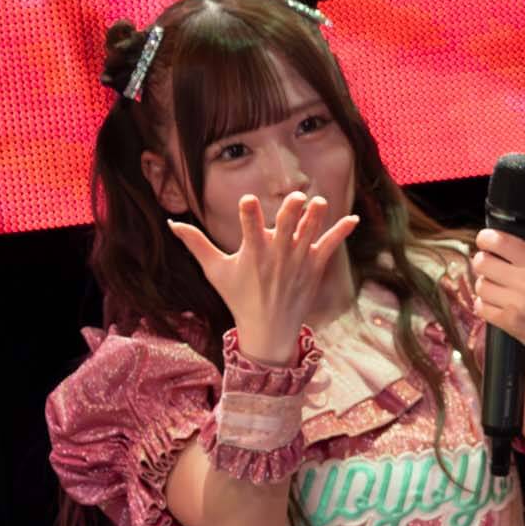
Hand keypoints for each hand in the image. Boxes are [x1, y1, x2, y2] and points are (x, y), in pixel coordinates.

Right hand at [167, 193, 359, 360]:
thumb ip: (196, 244)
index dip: (249, 215)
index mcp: (252, 254)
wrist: (269, 328)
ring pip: (309, 235)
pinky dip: (341, 233)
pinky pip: (330, 247)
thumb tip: (172, 222)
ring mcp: (298, 262)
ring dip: (316, 219)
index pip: (249, 230)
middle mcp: (277, 257)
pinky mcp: (314, 268)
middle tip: (296, 196)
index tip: (248, 200)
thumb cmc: (239, 296)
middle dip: (291, 213)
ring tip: (320, 201)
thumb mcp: (215, 271)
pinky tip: (353, 219)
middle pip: (285, 230)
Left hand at [471, 233, 524, 376]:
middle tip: (491, 266)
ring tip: (500, 288)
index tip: (485, 241)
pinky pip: (480, 306)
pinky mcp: (509, 322)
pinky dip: (486, 304)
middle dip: (483, 262)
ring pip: (480, 285)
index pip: (499, 241)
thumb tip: (504, 239)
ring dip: (486, 285)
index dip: (486, 238)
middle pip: (481, 262)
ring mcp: (517, 304)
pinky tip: (499, 303)